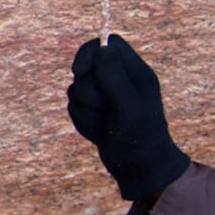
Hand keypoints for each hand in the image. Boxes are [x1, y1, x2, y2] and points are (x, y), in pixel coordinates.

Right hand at [67, 35, 190, 199]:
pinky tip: (100, 133)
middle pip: (86, 69)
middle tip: (105, 110)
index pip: (106, 44)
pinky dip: (83, 122)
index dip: (88, 53)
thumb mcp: (129, 107)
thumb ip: (114, 77)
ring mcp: (106, 95)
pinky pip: (74, 107)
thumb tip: (102, 48)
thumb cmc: (140, 139)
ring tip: (105, 126)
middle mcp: (121, 80)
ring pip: (76, 90)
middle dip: (88, 92)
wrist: (140, 170)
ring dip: (86, 111)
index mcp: (136, 72)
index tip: (79, 71)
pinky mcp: (95, 110)